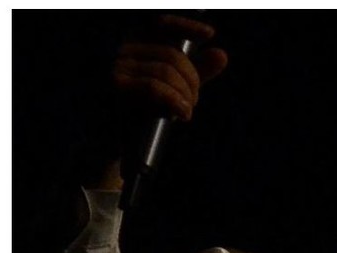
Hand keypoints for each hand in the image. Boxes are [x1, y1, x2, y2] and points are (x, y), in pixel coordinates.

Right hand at [86, 14, 227, 189]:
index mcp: (137, 46)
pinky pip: (155, 87)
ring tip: (186, 111)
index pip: (161, 23)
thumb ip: (197, 73)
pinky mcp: (114, 86)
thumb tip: (221, 55)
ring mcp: (116, 66)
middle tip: (194, 102)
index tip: (209, 33)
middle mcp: (124, 50)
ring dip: (186, 95)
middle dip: (192, 80)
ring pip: (167, 72)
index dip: (185, 25)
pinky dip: (176, 101)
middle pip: (172, 55)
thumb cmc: (145, 115)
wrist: (118, 144)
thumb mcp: (176, 91)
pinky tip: (184, 114)